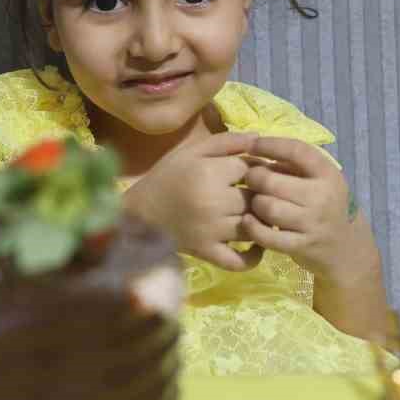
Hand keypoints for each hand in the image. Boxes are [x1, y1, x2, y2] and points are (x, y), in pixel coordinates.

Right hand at [122, 131, 263, 270]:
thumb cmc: (166, 177)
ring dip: (261, 221)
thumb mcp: (191, 151)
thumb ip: (225, 141)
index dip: (255, 167)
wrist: (138, 213)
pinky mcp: (207, 252)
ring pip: (254, 225)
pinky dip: (254, 257)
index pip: (251, 168)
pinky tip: (256, 246)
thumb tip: (259, 138)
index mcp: (208, 173)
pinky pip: (239, 261)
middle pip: (256, 197)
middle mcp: (213, 202)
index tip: (249, 170)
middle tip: (256, 192)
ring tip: (257, 214)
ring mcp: (212, 231)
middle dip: (260, 193)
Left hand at [240, 136, 391, 340]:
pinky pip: (266, 235)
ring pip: (266, 207)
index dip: (271, 145)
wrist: (346, 247)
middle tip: (250, 179)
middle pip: (271, 181)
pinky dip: (252, 227)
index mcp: (328, 174)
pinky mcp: (301, 246)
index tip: (253, 144)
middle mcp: (322, 196)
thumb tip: (256, 147)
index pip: (297, 151)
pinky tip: (249, 221)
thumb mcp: (319, 181)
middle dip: (254, 178)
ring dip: (254, 203)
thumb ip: (293, 166)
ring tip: (255, 202)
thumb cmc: (325, 206)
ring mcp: (312, 223)